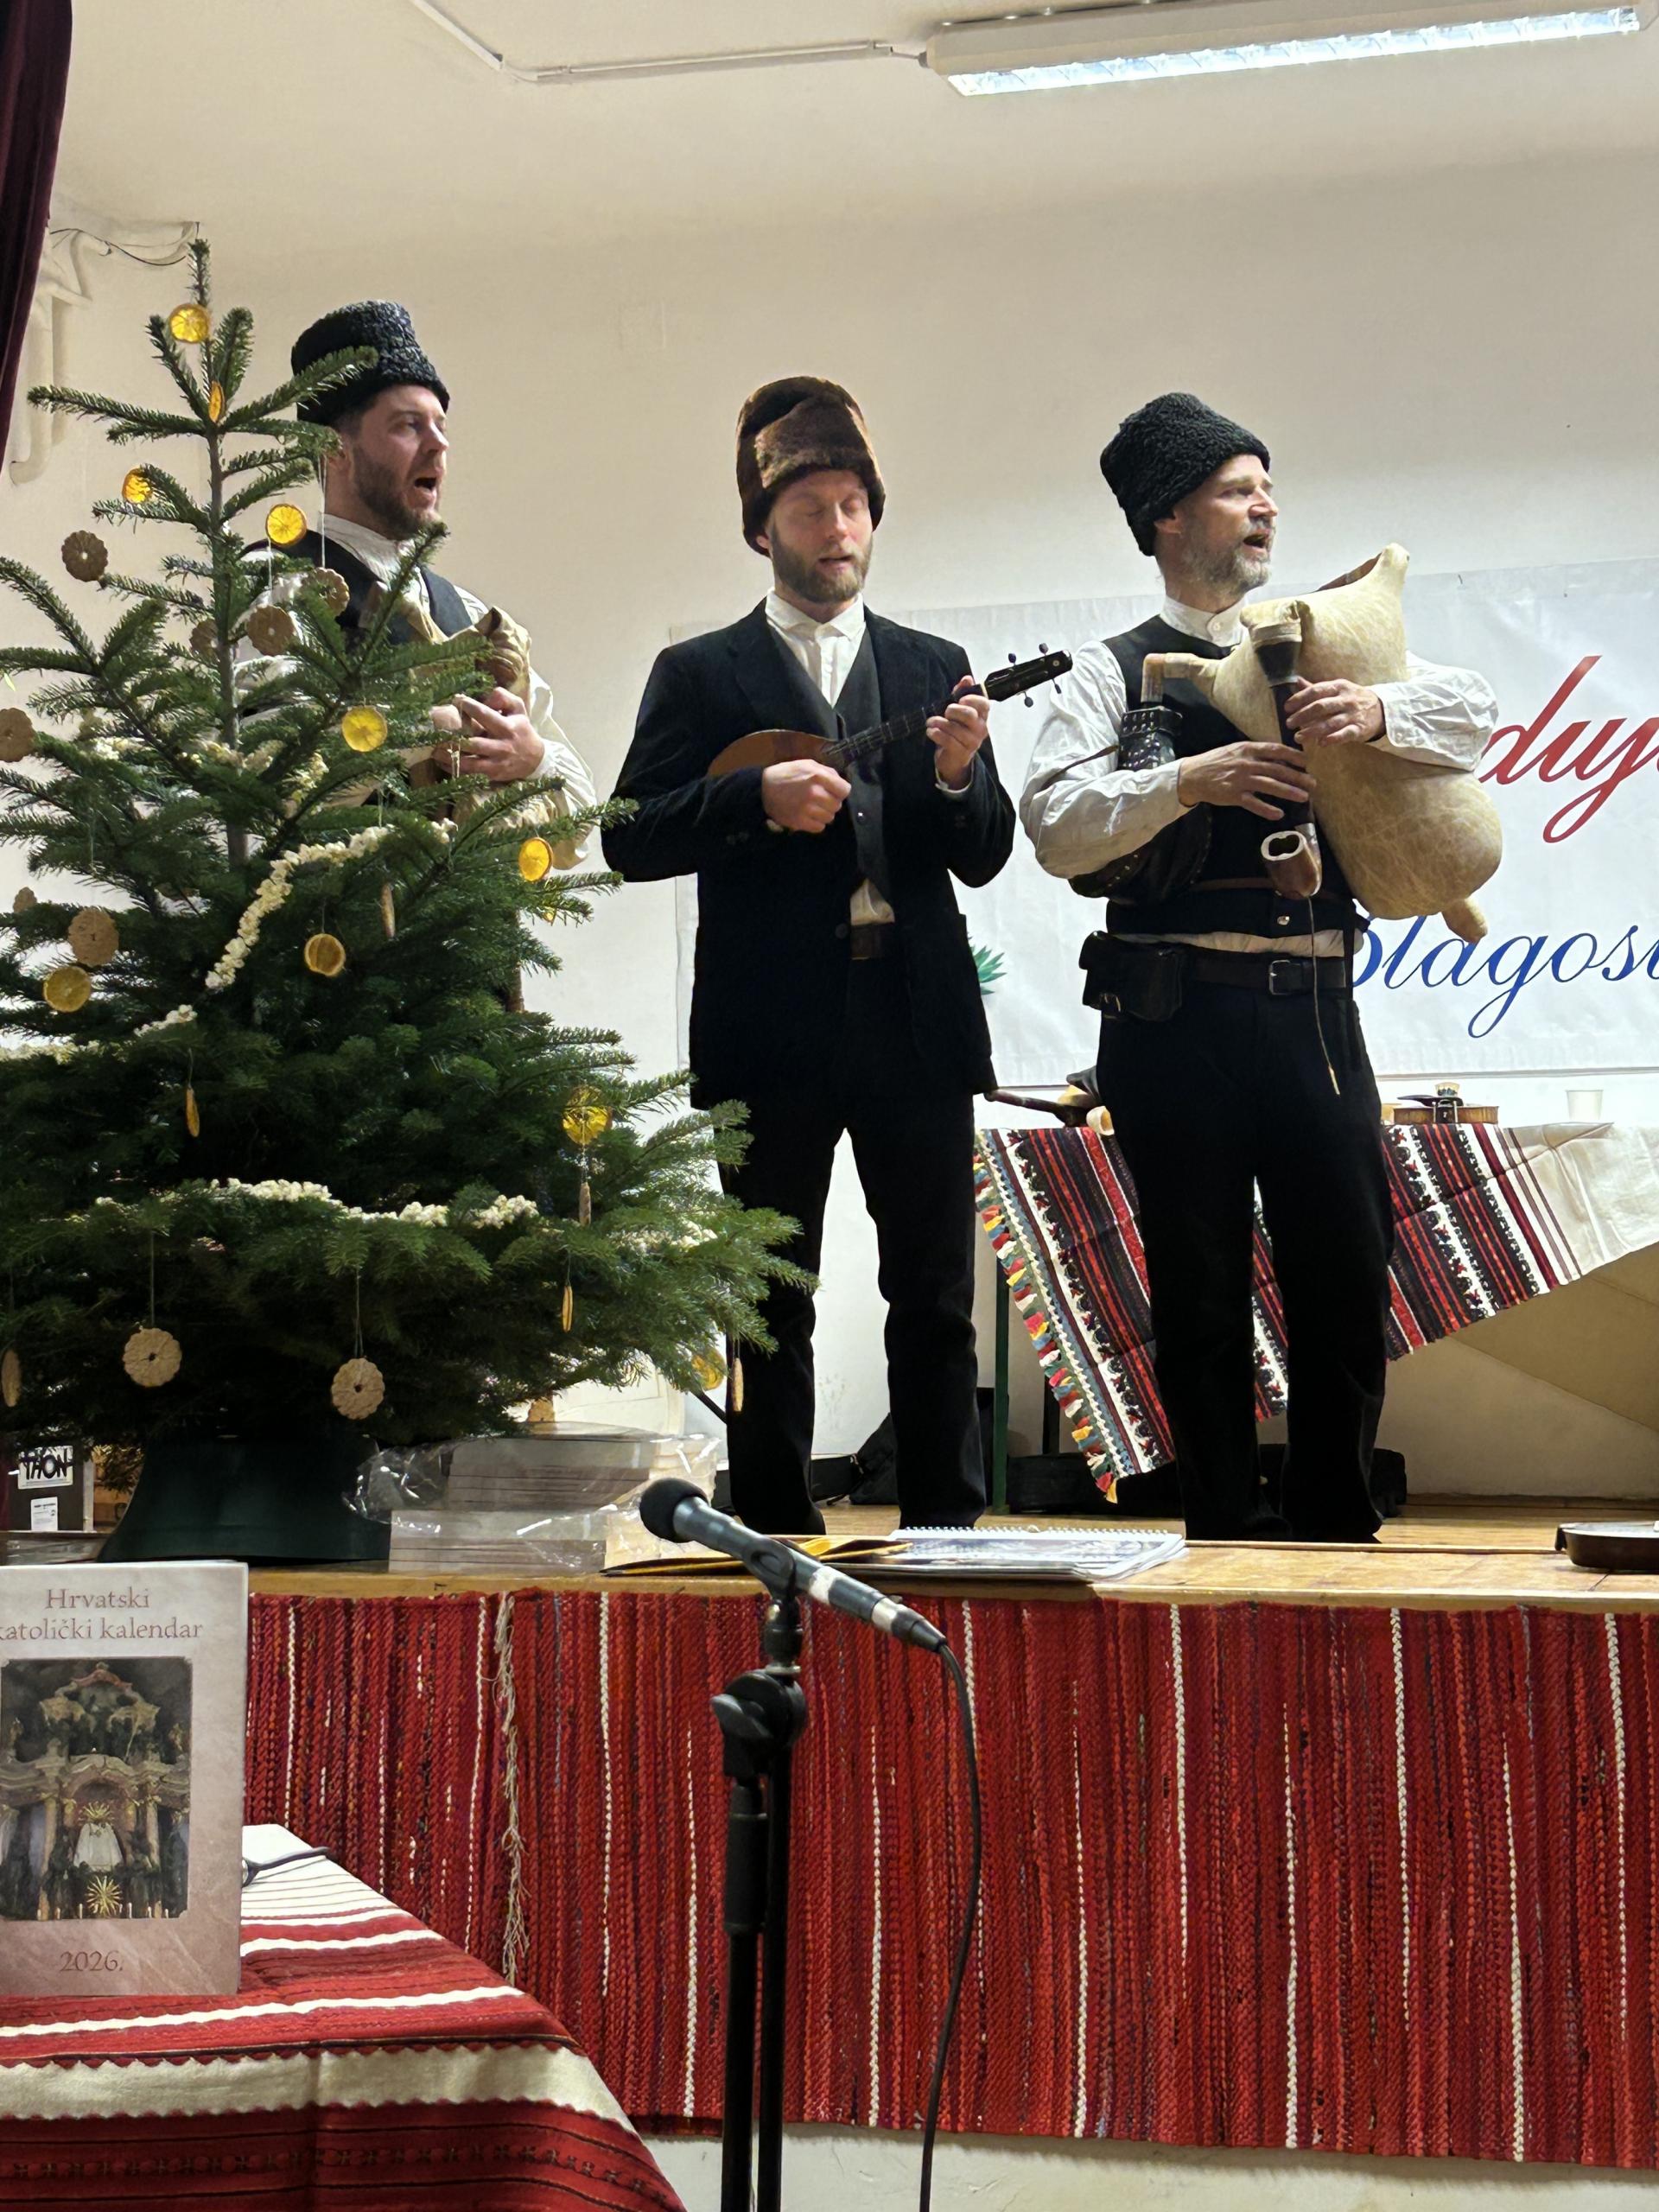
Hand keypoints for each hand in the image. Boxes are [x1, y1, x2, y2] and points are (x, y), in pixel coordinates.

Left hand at [445, 687, 544, 782]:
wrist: (535, 759)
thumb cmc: (521, 729)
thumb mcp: (518, 708)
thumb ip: (503, 697)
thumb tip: (483, 698)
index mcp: (507, 727)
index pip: (486, 715)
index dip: (469, 707)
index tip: (455, 700)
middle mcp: (501, 746)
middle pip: (474, 743)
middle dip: (454, 738)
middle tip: (437, 731)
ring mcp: (496, 763)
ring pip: (470, 763)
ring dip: (451, 757)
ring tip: (435, 750)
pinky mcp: (492, 775)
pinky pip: (470, 775)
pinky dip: (455, 770)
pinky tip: (442, 763)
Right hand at [761, 758, 850, 832]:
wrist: (762, 789)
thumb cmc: (787, 774)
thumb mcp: (807, 764)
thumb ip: (827, 772)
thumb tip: (841, 783)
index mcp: (818, 776)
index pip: (845, 790)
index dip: (840, 791)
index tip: (833, 791)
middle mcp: (814, 793)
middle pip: (837, 805)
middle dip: (831, 803)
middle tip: (820, 800)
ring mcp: (807, 809)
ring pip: (829, 818)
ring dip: (823, 814)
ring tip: (813, 808)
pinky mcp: (799, 822)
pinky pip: (819, 827)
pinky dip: (816, 823)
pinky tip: (808, 816)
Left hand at [927, 675, 990, 789]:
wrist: (953, 759)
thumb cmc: (956, 731)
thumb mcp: (958, 711)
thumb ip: (962, 693)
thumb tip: (967, 678)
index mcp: (982, 717)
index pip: (984, 704)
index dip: (972, 699)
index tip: (960, 699)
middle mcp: (981, 729)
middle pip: (969, 715)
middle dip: (953, 711)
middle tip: (945, 712)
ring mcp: (972, 742)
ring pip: (955, 728)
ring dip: (939, 722)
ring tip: (930, 722)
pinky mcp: (961, 753)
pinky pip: (948, 740)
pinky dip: (936, 734)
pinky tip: (931, 731)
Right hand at [1176, 740, 1314, 820]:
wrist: (1192, 775)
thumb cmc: (1216, 762)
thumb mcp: (1236, 751)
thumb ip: (1255, 753)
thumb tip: (1279, 757)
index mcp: (1248, 749)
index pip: (1276, 750)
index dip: (1293, 756)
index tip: (1306, 762)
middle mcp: (1246, 763)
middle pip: (1277, 769)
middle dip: (1297, 777)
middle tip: (1313, 783)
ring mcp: (1240, 780)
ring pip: (1269, 786)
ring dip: (1288, 792)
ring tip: (1303, 797)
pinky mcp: (1233, 796)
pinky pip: (1253, 803)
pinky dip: (1267, 809)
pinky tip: (1278, 814)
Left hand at [1284, 678, 1383, 746]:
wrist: (1382, 709)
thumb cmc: (1352, 699)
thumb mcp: (1337, 689)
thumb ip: (1316, 688)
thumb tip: (1296, 681)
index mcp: (1338, 687)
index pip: (1316, 691)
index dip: (1300, 699)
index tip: (1287, 707)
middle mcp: (1346, 699)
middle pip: (1321, 707)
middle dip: (1302, 715)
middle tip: (1289, 723)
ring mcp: (1353, 714)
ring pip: (1330, 722)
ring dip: (1312, 731)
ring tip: (1298, 737)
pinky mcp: (1360, 729)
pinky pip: (1345, 734)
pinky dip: (1333, 739)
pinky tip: (1321, 743)